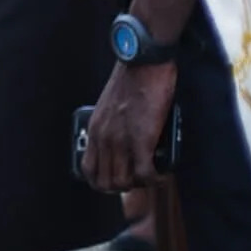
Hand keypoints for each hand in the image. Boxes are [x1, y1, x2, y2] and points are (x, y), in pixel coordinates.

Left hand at [81, 60, 178, 192]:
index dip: (103, 182)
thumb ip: (110, 126)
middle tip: (139, 180)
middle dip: (125, 187)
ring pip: (125, 183)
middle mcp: (103, 138)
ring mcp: (121, 140)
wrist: (143, 64)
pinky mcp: (142, 139)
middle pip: (107, 182)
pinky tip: (162, 176)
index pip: (89, 170)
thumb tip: (122, 142)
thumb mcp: (109, 106)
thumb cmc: (131, 81)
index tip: (118, 179)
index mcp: (93, 129)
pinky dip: (155, 180)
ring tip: (151, 177)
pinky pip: (145, 174)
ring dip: (140, 185)